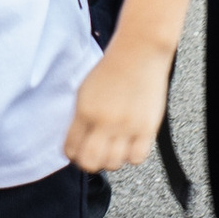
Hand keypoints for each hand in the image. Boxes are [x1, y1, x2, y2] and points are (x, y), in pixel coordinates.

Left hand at [64, 41, 172, 171]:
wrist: (138, 53)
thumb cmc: (110, 69)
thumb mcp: (85, 91)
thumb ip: (80, 117)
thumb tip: (76, 141)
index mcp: (85, 111)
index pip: (71, 148)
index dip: (71, 154)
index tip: (75, 153)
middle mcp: (105, 122)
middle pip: (90, 162)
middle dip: (88, 163)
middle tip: (92, 156)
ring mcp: (127, 127)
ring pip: (113, 164)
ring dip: (110, 160)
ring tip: (112, 149)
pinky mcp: (147, 128)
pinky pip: (137, 158)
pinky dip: (131, 156)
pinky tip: (129, 145)